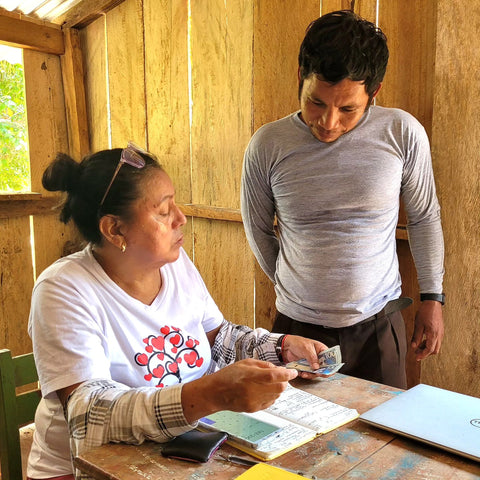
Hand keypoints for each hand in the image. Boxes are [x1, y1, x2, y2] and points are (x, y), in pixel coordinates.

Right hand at [182, 358, 297, 421]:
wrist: (216, 392)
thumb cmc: (229, 375)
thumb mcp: (245, 363)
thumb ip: (263, 365)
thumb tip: (277, 369)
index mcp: (251, 376)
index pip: (274, 376)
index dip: (287, 374)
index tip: (293, 372)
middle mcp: (253, 390)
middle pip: (280, 388)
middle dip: (284, 381)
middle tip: (280, 376)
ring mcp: (254, 401)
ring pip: (277, 395)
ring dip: (277, 388)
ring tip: (267, 383)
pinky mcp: (254, 409)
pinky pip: (270, 402)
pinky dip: (271, 395)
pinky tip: (262, 390)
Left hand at [281, 335, 328, 378]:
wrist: (286, 347)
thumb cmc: (298, 343)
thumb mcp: (306, 348)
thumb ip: (312, 357)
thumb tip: (317, 367)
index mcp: (322, 350)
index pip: (331, 359)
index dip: (331, 365)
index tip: (327, 370)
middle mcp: (319, 358)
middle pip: (325, 368)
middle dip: (321, 372)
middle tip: (316, 373)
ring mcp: (313, 363)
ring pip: (316, 373)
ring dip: (311, 374)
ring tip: (305, 373)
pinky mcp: (307, 367)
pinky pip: (309, 374)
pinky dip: (306, 375)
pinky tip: (302, 373)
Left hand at [411, 300, 443, 360]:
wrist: (433, 303)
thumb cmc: (425, 312)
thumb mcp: (418, 325)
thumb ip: (416, 337)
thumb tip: (414, 347)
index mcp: (433, 335)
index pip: (429, 350)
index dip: (423, 355)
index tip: (417, 358)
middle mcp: (439, 335)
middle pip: (434, 350)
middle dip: (425, 353)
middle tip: (417, 352)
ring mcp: (441, 333)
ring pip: (436, 346)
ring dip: (427, 348)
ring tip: (418, 346)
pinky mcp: (440, 330)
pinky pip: (436, 340)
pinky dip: (430, 343)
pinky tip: (423, 339)